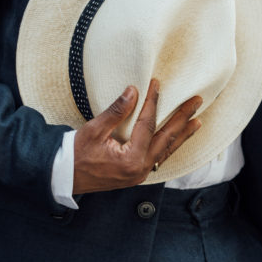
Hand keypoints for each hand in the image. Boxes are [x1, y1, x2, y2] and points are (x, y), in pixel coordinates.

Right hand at [72, 79, 201, 193]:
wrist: (64, 177)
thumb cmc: (75, 154)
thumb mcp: (93, 130)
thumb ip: (116, 112)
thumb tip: (133, 91)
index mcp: (131, 158)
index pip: (148, 124)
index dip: (153, 102)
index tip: (158, 83)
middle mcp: (140, 169)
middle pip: (167, 139)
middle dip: (183, 119)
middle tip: (197, 102)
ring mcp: (139, 174)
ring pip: (166, 151)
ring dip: (182, 134)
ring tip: (197, 121)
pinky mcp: (136, 175)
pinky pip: (159, 158)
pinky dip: (170, 146)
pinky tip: (176, 139)